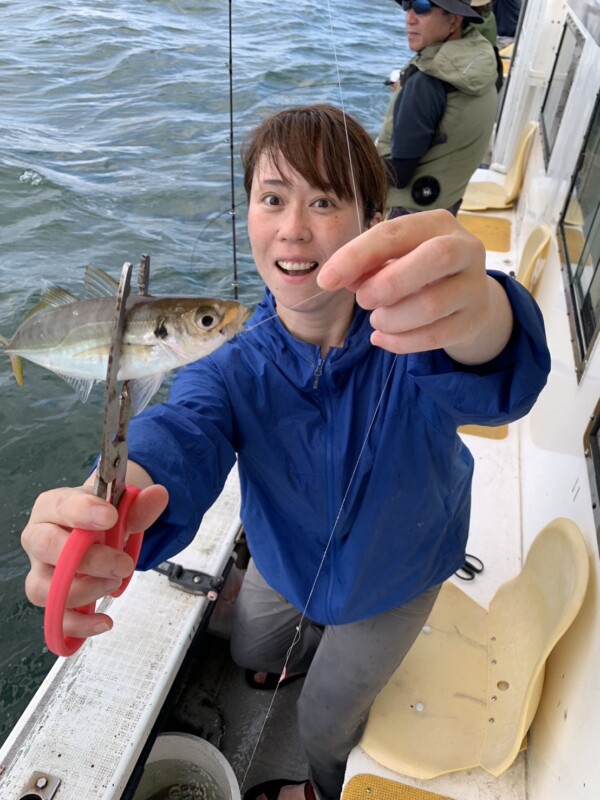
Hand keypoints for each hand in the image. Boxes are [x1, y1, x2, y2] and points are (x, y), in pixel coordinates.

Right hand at [22, 481, 167, 640]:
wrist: (96, 533)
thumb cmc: (98, 518)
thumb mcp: (119, 508)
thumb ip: (138, 505)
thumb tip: (159, 495)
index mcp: (53, 506)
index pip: (60, 505)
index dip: (83, 512)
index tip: (110, 517)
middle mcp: (38, 537)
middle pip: (46, 546)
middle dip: (87, 558)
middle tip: (122, 563)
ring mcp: (41, 570)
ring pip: (42, 587)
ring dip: (82, 590)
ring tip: (114, 583)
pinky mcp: (50, 598)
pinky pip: (55, 618)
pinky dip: (79, 624)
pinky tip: (104, 621)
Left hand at [318, 210, 512, 364]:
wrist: (468, 298)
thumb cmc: (421, 272)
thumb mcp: (394, 260)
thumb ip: (368, 266)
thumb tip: (339, 278)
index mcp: (438, 224)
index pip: (395, 232)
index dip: (356, 256)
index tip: (326, 280)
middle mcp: (466, 249)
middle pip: (433, 258)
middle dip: (387, 284)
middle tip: (363, 300)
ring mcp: (475, 286)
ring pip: (432, 304)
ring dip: (392, 318)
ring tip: (377, 320)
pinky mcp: (475, 319)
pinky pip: (436, 336)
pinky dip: (401, 342)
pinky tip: (383, 339)